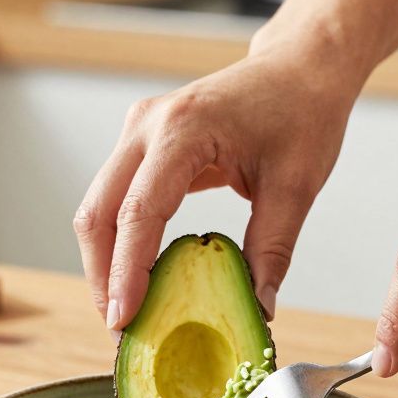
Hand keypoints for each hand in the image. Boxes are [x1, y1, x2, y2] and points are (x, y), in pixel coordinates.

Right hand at [74, 36, 356, 330]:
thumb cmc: (301, 113)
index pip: (139, 211)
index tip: (124, 320)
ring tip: (125, 311)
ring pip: (97, 209)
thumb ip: (273, 249)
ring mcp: (137, 132)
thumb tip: (257, 308)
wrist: (297, 69)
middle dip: (103, 276)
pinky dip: (119, 242)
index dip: (127, 271)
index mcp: (184, 130)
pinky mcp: (139, 144)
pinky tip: (136, 278)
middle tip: (121, 329)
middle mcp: (147, 126)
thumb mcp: (296, 185)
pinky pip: (114, 200)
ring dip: (105, 263)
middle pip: (98, 213)